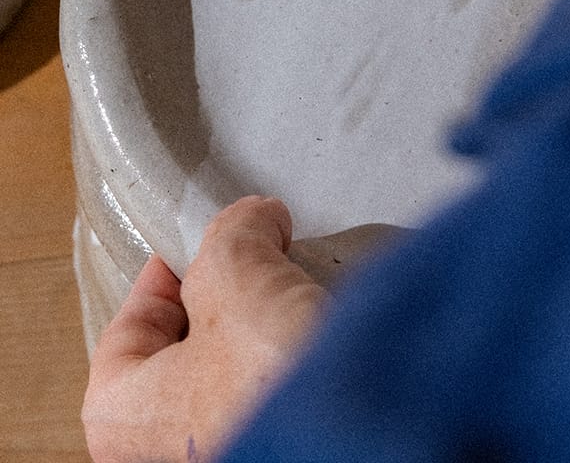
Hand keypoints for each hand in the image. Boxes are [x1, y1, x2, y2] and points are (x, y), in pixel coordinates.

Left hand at [82, 196, 326, 462]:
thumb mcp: (236, 266)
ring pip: (242, 365)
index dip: (169, 271)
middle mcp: (167, 447)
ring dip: (273, 320)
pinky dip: (302, 351)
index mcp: (121, 417)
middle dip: (234, 293)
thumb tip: (259, 219)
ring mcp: (233, 444)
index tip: (202, 244)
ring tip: (301, 290)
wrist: (357, 426)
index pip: (130, 326)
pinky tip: (328, 324)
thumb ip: (236, 228)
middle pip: (192, 342)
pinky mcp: (286, 439)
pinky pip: (284, 387)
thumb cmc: (271, 379)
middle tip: (261, 261)